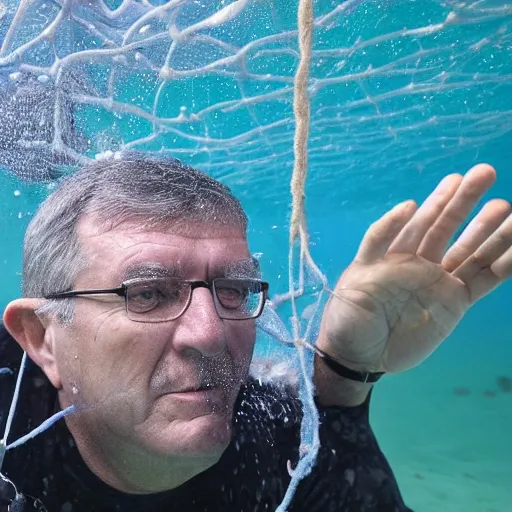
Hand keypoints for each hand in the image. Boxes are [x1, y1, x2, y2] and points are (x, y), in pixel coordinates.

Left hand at [318, 164, 511, 373]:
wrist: (358, 356)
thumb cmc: (349, 316)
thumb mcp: (356, 274)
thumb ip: (379, 238)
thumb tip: (410, 205)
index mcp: (394, 253)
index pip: (419, 221)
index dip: (437, 200)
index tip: (455, 179)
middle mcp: (419, 263)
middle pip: (447, 228)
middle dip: (465, 202)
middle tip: (487, 173)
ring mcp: (439, 283)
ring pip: (471, 251)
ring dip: (491, 231)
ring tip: (510, 209)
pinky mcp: (454, 304)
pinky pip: (484, 281)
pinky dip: (503, 265)